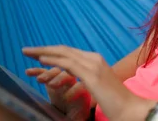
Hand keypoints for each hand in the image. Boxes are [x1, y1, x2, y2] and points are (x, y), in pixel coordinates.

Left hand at [22, 46, 153, 120]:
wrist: (131, 109)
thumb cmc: (116, 103)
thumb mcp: (98, 89)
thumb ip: (86, 82)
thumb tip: (71, 86)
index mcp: (95, 61)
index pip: (69, 52)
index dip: (51, 51)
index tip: (36, 54)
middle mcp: (94, 58)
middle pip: (63, 49)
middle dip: (43, 49)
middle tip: (26, 50)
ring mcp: (93, 65)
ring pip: (63, 54)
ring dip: (43, 52)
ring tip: (27, 53)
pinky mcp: (91, 75)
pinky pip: (68, 64)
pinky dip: (53, 60)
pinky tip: (41, 60)